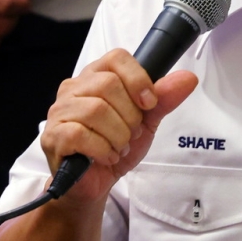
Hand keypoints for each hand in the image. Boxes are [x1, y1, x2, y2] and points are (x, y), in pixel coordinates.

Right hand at [39, 49, 197, 204]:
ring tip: (120, 147)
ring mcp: (60, 111)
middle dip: (130, 115)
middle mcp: (74, 88)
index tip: (149, 103)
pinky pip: (80, 134)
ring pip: (96, 110)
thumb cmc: (116, 146)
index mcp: (96, 76)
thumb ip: (164, 98)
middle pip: (108, 84)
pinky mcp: (53, 136)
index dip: (138, 79)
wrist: (94, 183)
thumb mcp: (147, 121)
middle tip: (131, 134)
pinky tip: (107, 156)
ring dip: (118, 135)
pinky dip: (103, 149)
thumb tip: (188, 78)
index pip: (117, 58)